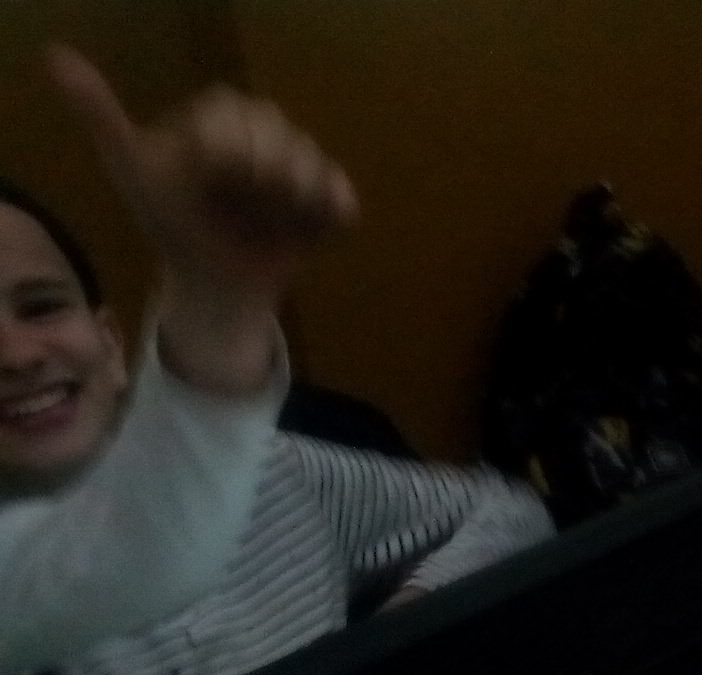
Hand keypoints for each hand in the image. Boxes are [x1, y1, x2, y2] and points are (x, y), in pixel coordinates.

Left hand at [47, 44, 357, 395]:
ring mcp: (294, 173)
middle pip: (277, 127)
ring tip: (278, 215)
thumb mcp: (130, 168)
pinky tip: (322, 222)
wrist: (213, 287)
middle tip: (251, 194)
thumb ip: (101, 115)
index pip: (233, 109)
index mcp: (215, 124)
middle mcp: (258, 140)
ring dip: (298, 186)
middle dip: (266, 162)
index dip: (232, 139)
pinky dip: (336, 206)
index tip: (216, 172)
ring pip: (311, 158)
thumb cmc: (171, 226)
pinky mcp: (322, 206)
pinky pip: (341, 195)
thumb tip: (54, 53)